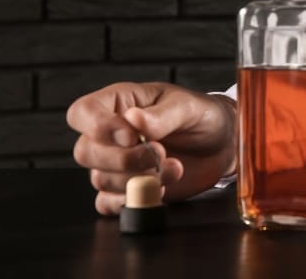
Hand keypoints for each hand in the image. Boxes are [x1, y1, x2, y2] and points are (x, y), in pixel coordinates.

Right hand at [67, 82, 236, 214]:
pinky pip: (107, 203)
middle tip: (161, 154)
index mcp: (119, 103)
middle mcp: (110, 133)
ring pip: (100, 179)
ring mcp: (115, 163)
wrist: (223, 145)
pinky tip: (159, 190)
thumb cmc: (202, 116)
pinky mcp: (125, 189)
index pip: (82, 113)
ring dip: (138, 179)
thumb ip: (162, 115)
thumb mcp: (188, 107)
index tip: (132, 136)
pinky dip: (130, 201)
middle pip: (86, 152)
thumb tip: (133, 120)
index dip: (98, 127)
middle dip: (125, 159)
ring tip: (174, 168)